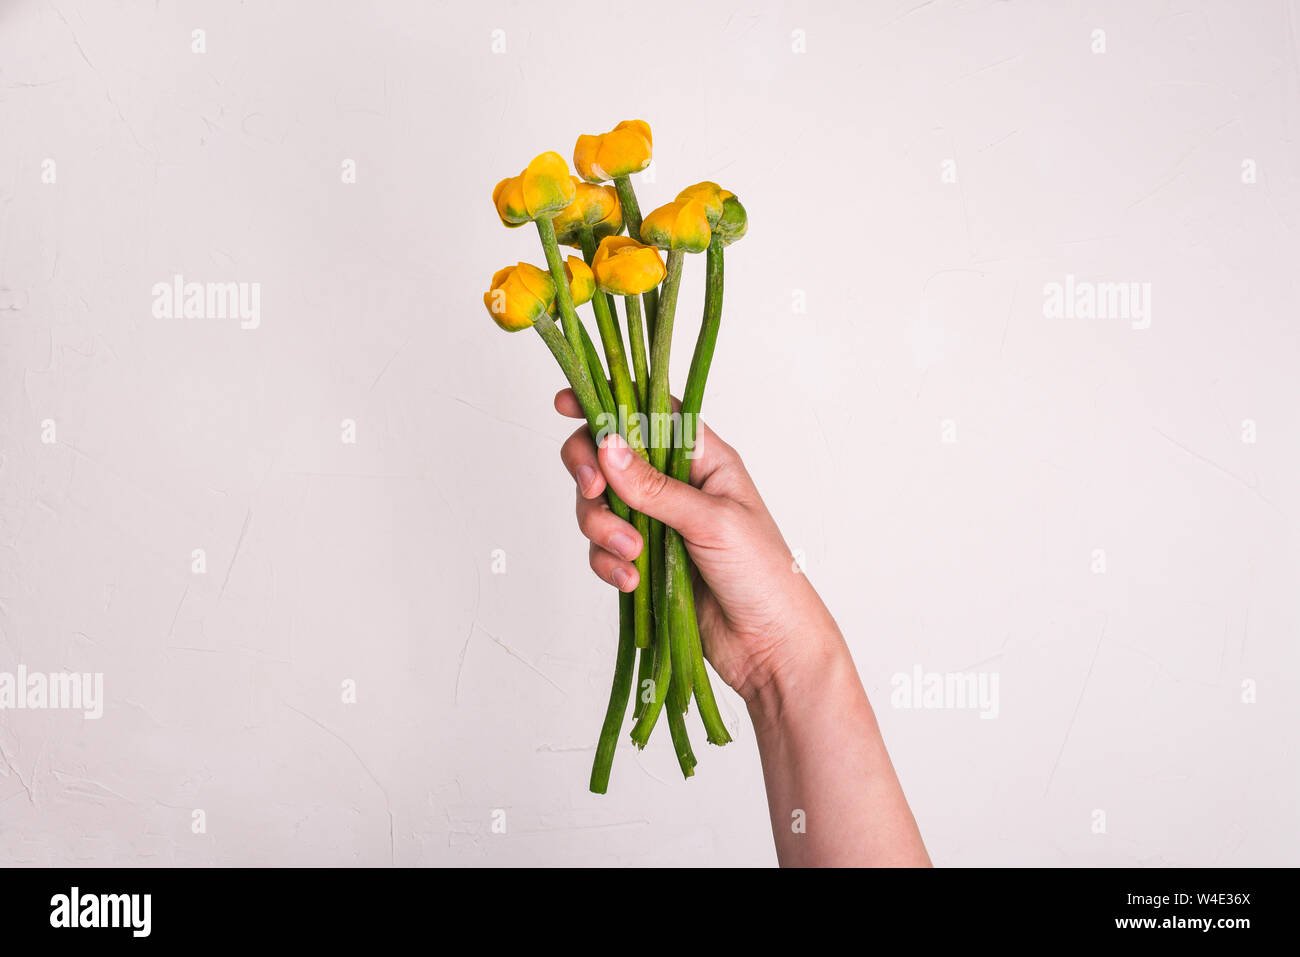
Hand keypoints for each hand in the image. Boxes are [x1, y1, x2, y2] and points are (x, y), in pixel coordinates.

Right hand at [554, 388, 838, 701]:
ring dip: (603, 529)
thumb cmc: (763, 574)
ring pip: (599, 506)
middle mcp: (675, 484)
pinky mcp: (643, 561)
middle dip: (591, 473)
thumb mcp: (712, 521)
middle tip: (592, 492)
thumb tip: (607, 446)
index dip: (606, 403)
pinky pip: (604, 550)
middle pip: (608, 457)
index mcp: (702, 458)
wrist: (768, 645)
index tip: (565, 404)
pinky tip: (631, 582)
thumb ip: (655, 487)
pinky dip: (608, 563)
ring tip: (632, 557)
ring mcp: (657, 523)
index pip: (649, 412)